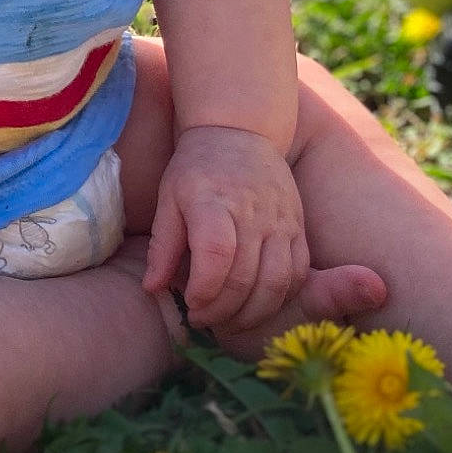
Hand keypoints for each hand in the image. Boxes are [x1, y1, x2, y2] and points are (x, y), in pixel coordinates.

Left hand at [142, 125, 308, 332]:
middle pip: (246, 277)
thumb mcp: (169, 197)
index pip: (216, 255)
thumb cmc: (197, 168)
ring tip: (229, 321)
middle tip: (204, 320)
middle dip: (223, 311)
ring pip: (277, 282)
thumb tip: (152, 289)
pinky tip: (258, 304)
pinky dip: (282, 298)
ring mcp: (281, 220)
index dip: (204, 290)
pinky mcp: (299, 227)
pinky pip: (299, 273)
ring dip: (253, 313)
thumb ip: (163, 245)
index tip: (190, 303)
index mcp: (214, 201)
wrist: (241, 131)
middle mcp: (253, 212)